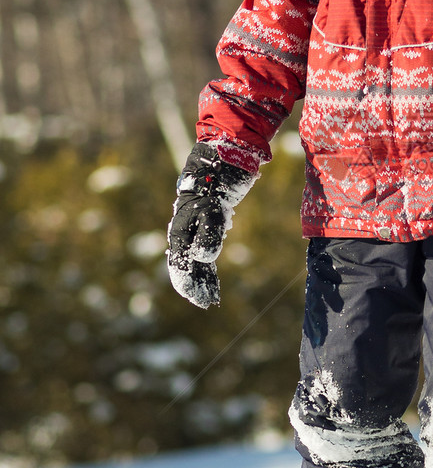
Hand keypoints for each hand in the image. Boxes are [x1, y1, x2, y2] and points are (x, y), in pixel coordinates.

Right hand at [167, 142, 257, 306]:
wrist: (217, 164)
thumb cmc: (213, 187)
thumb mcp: (212, 211)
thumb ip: (208, 235)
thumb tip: (204, 259)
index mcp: (180, 232)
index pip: (180, 265)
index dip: (189, 284)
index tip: (198, 299)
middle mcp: (184, 233)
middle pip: (187, 266)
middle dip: (196, 286)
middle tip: (207, 304)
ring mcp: (194, 230)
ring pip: (195, 261)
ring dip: (203, 279)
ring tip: (211, 296)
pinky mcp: (206, 225)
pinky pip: (204, 251)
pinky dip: (208, 265)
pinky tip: (212, 275)